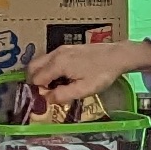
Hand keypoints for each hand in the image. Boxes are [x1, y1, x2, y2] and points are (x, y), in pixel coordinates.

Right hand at [29, 38, 150, 101]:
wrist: (117, 55)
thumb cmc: (102, 74)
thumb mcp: (84, 89)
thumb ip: (63, 95)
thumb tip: (46, 99)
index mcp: (57, 64)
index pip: (36, 79)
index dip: (37, 91)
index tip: (45, 100)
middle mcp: (55, 54)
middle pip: (33, 68)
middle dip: (34, 82)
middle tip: (44, 94)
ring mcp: (61, 49)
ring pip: (40, 62)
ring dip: (41, 75)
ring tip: (53, 88)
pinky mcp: (68, 48)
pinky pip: (49, 59)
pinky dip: (48, 69)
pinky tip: (61, 78)